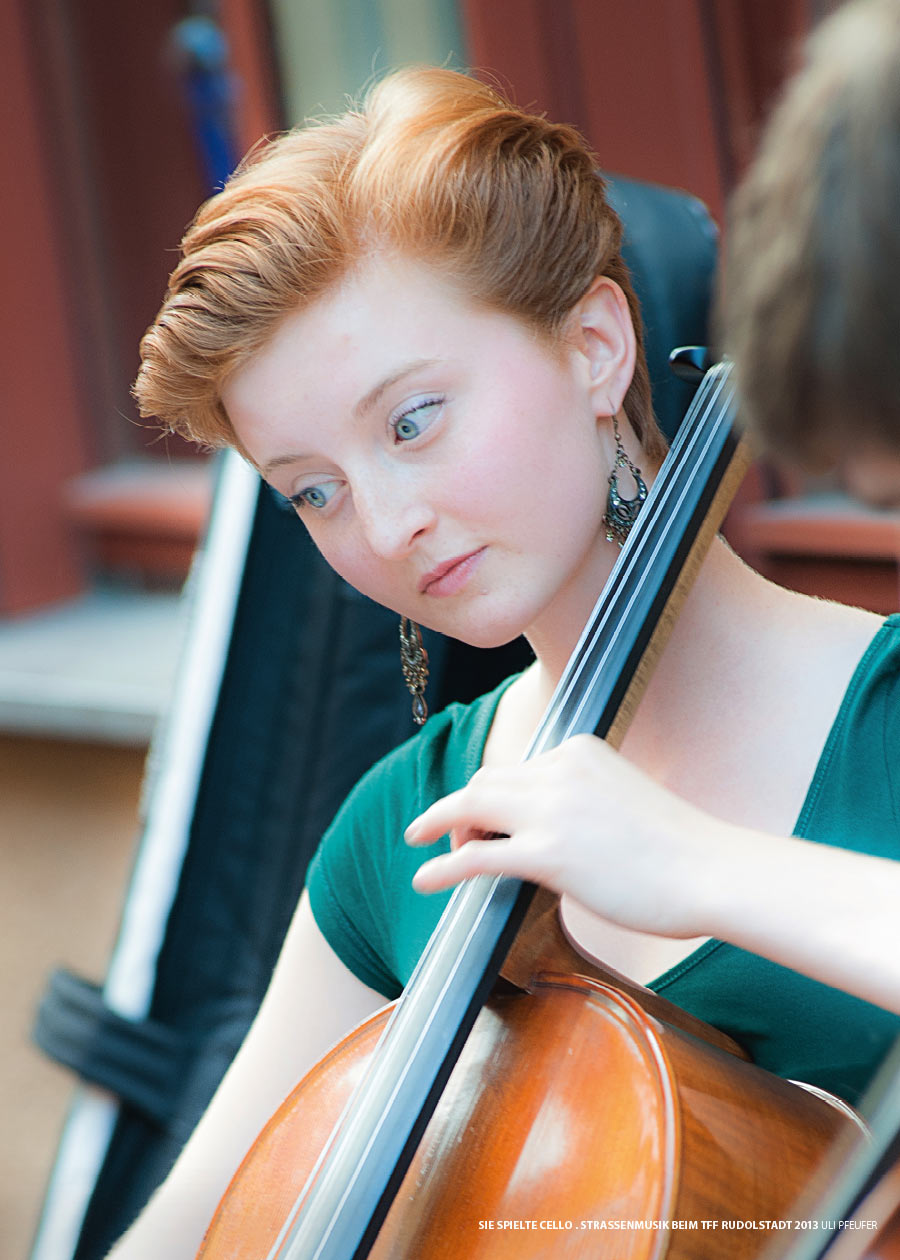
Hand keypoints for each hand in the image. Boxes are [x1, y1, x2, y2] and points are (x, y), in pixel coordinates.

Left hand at [405, 734, 725, 938]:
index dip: (490, 796)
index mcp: (578, 750)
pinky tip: (424, 879)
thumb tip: (553, 826)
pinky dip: (443, 865)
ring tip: (428, 851)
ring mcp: (552, 810)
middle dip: (462, 809)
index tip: (481, 819)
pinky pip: (476, 855)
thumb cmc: (680, 848)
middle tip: (454, 839)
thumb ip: (583, 799)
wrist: (714, 870)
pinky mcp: (549, 853)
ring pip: (472, 807)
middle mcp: (559, 770)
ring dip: (445, 828)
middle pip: (485, 781)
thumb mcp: (623, 798)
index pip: (515, 767)